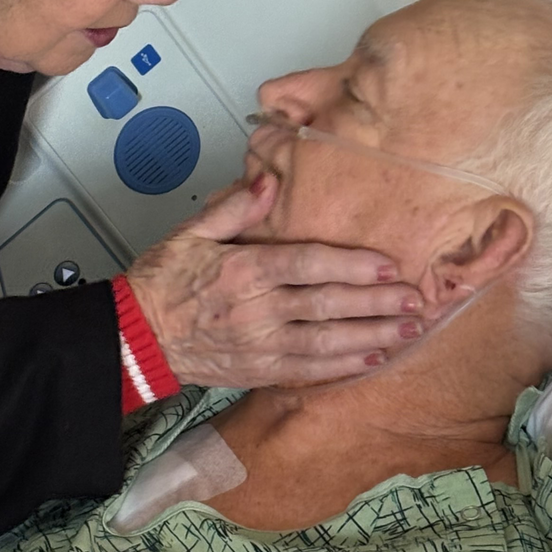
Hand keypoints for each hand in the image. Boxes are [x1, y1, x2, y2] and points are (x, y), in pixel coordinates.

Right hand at [126, 173, 422, 387]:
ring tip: (407, 331)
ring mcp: (259, 344)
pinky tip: (372, 359)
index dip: (352, 264)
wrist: (136, 335)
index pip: (308, 264)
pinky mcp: (257, 370)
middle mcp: (256, 309)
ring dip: (371, 337)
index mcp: (244, 269)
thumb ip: (236, 206)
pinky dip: (342, 367)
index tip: (388, 264)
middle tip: (415, 300)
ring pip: (325, 341)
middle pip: (327, 304)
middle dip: (376, 303)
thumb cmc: (164, 280)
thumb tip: (271, 180)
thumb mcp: (192, 231)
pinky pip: (308, 371)